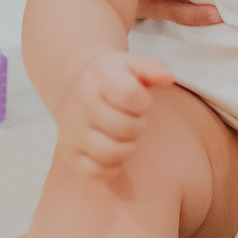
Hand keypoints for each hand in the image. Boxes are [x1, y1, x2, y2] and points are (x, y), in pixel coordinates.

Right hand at [57, 52, 175, 176]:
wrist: (74, 90)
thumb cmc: (110, 79)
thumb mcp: (129, 66)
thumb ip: (151, 69)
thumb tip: (167, 78)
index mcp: (98, 78)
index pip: (130, 95)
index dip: (144, 102)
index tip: (141, 100)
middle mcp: (80, 104)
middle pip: (124, 127)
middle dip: (138, 125)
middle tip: (134, 119)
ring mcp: (72, 132)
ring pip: (111, 152)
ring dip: (128, 147)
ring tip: (125, 135)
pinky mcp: (70, 154)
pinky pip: (96, 171)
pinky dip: (112, 166)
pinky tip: (114, 149)